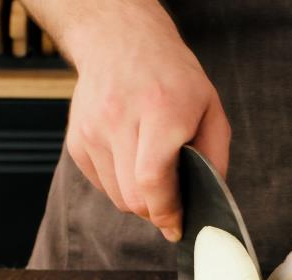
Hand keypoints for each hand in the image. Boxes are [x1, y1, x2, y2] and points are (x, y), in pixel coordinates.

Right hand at [62, 7, 229, 240]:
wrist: (120, 42)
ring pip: (116, 197)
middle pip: (132, 197)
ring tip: (151, 170)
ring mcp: (92, 131)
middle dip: (155, 211)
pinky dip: (119, 184)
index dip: (166, 212)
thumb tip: (207, 200)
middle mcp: (120, 119)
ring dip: (137, 198)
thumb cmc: (172, 77)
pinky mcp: (77, 141)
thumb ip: (215, 156)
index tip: (177, 226)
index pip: (152, 179)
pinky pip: (101, 184)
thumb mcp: (210, 108)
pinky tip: (130, 157)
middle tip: (170, 204)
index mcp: (159, 111)